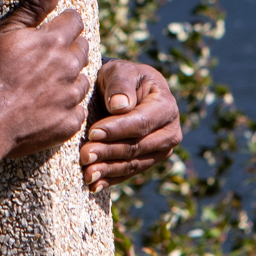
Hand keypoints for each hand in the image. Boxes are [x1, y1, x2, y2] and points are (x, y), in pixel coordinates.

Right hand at [0, 0, 93, 160]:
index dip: (62, 24)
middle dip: (68, 49)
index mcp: (54, 41)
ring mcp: (72, 97)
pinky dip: (66, 106)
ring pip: (82, 79)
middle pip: (83, 48)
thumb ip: (35, 2)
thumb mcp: (6, 32)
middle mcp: (70, 67)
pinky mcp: (70, 122)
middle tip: (44, 59)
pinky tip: (45, 107)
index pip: (74, 21)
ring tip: (43, 85)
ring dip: (70, 78)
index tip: (49, 32)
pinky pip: (77, 108)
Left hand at [80, 59, 180, 192]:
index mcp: (166, 105)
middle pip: (138, 146)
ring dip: (109, 170)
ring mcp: (161, 149)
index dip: (117, 129)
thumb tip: (120, 106)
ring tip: (87, 173)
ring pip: (134, 163)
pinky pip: (130, 173)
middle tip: (85, 156)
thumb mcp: (119, 71)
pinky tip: (94, 184)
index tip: (93, 132)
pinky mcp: (149, 161)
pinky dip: (111, 179)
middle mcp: (170, 131)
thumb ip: (120, 84)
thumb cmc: (120, 78)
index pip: (141, 122)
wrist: (120, 91)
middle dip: (109, 152)